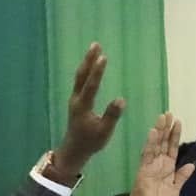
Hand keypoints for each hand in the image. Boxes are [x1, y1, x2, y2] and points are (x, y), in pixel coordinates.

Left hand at [49, 45, 124, 182]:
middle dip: (89, 60)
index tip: (104, 57)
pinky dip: (86, 71)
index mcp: (83, 106)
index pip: (91, 85)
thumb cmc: (91, 142)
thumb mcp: (104, 132)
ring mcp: (75, 99)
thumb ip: (112, 115)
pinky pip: (80, 81)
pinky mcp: (76, 101)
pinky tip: (90, 65)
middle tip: (95, 45)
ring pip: (80, 77)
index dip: (97, 72)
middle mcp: (76, 100)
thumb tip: (121, 99)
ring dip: (87, 63)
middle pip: (82, 76)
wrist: (74, 149)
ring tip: (94, 50)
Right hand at [104, 114, 194, 195]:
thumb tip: (191, 165)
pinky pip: (148, 154)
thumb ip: (182, 177)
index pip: (172, 148)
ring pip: (156, 144)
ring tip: (162, 117)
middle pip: (164, 142)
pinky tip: (153, 132)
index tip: (178, 122)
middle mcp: (159, 163)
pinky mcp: (144, 168)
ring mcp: (151, 164)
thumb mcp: (175, 191)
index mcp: (168, 168)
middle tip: (169, 113)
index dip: (175, 135)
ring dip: (159, 131)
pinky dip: (151, 143)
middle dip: (166, 128)